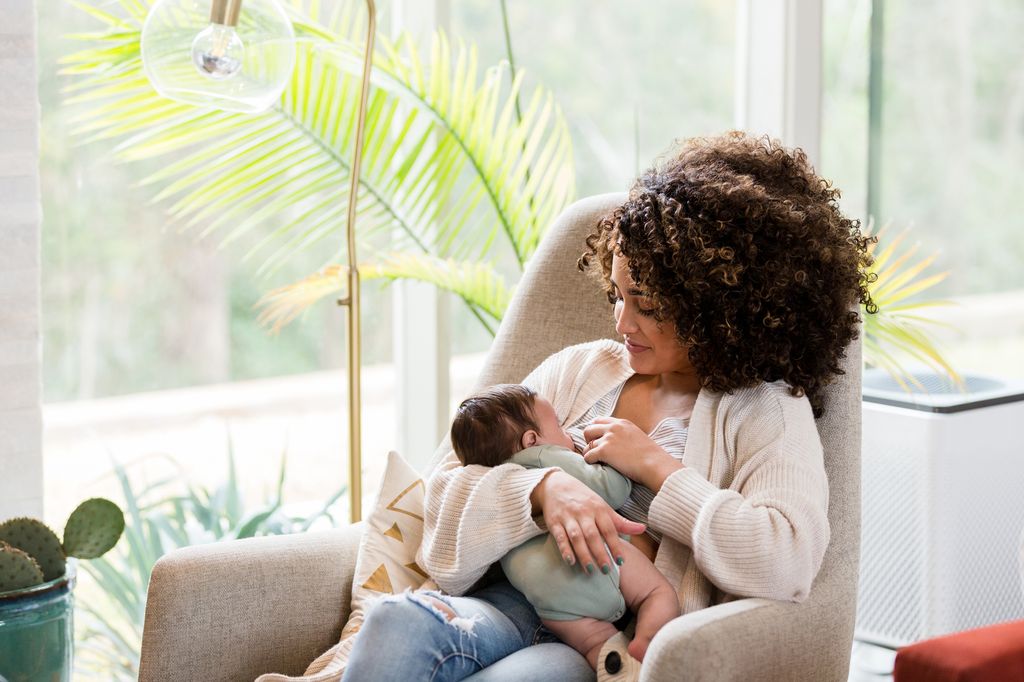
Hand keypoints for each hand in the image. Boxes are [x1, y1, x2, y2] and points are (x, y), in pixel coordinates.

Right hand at [531, 470, 645, 573]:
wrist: (555, 485)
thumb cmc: (584, 499)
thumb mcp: (603, 507)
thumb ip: (621, 521)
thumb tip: (643, 529)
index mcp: (598, 509)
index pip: (609, 529)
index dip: (615, 545)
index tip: (621, 561)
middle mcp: (584, 512)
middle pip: (593, 535)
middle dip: (600, 553)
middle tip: (606, 570)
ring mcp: (568, 517)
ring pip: (576, 537)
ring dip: (583, 554)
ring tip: (591, 570)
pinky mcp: (554, 522)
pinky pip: (560, 537)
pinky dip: (565, 549)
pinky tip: (570, 561)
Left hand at [582, 417, 681, 489]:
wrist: (655, 464)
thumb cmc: (650, 455)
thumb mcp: (637, 436)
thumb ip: (624, 434)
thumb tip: (616, 442)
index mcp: (622, 423)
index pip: (598, 420)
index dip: (595, 431)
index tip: (597, 440)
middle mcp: (613, 428)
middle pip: (589, 429)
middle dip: (588, 440)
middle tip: (594, 450)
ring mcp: (608, 438)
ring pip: (587, 444)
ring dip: (589, 452)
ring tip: (595, 460)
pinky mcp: (605, 451)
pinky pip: (588, 455)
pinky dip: (589, 461)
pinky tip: (595, 465)